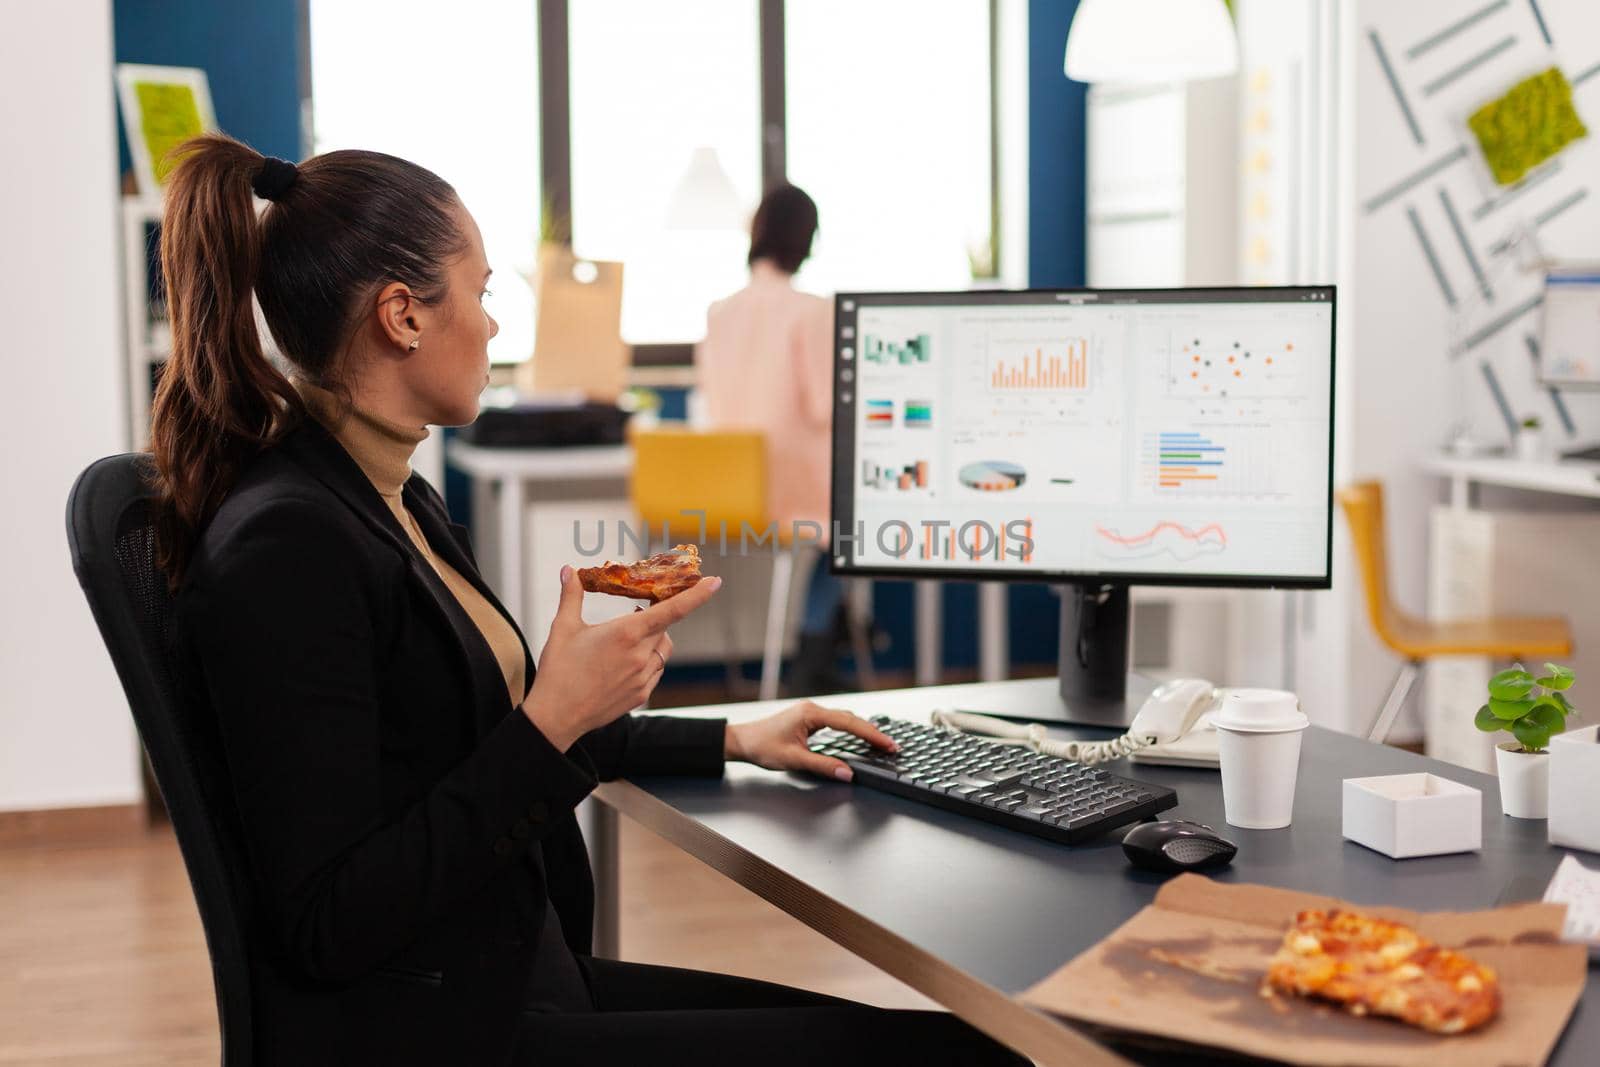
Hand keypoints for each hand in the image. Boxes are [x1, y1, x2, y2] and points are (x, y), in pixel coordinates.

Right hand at [523, 566, 721, 750]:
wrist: (556, 716)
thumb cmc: (558, 670)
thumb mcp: (563, 628)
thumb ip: (572, 596)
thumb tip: (569, 571)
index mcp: (626, 633)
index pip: (671, 610)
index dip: (697, 595)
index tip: (715, 582)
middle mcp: (640, 655)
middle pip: (665, 629)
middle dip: (654, 620)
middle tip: (634, 616)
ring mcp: (643, 678)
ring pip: (662, 652)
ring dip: (652, 643)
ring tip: (623, 645)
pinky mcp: (641, 696)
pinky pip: (655, 673)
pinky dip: (646, 664)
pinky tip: (622, 666)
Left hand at [724, 701, 897, 780]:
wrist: (741, 741)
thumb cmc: (761, 747)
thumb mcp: (794, 760)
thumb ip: (823, 766)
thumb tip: (847, 773)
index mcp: (811, 714)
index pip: (849, 723)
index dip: (871, 735)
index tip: (888, 744)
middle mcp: (813, 709)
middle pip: (851, 719)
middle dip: (872, 732)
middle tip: (891, 746)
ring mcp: (810, 713)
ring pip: (844, 719)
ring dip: (862, 730)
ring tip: (879, 743)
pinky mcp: (807, 720)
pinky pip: (835, 722)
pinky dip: (850, 730)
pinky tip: (857, 737)